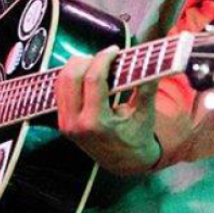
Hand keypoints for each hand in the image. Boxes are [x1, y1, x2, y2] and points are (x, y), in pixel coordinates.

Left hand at [56, 46, 160, 175]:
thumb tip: (153, 63)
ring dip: (77, 66)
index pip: (93, 80)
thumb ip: (147, 88)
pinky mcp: (63, 122)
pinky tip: (87, 73)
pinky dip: (71, 76)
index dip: (103, 59)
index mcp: (97, 123)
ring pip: (62, 82)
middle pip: (71, 77)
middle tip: (104, 56)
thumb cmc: (137, 137)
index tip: (114, 50)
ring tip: (96, 62)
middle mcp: (77, 124)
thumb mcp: (145, 114)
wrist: (124, 163)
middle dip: (87, 60)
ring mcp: (66, 124)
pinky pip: (60, 91)